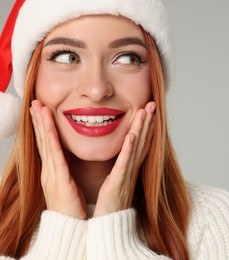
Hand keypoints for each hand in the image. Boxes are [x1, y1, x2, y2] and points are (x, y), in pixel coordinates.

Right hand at [30, 100, 86, 218]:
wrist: (69, 227)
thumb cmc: (71, 207)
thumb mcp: (67, 183)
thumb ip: (66, 170)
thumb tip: (67, 159)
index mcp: (53, 170)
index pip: (47, 144)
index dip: (42, 126)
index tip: (40, 110)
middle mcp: (49, 170)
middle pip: (42, 140)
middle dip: (38, 120)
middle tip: (34, 102)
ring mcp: (52, 174)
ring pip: (46, 144)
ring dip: (41, 125)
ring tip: (38, 108)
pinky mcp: (59, 180)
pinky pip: (55, 157)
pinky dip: (51, 141)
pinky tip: (49, 129)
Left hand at [93, 101, 155, 216]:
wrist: (109, 226)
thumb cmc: (111, 205)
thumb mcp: (118, 180)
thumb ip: (121, 166)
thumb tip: (124, 154)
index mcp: (130, 167)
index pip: (141, 143)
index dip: (147, 126)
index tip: (149, 110)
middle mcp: (132, 169)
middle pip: (143, 141)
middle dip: (148, 122)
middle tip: (152, 103)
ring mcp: (126, 175)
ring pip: (136, 147)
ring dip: (142, 128)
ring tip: (145, 111)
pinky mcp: (117, 183)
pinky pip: (124, 163)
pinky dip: (129, 148)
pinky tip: (133, 134)